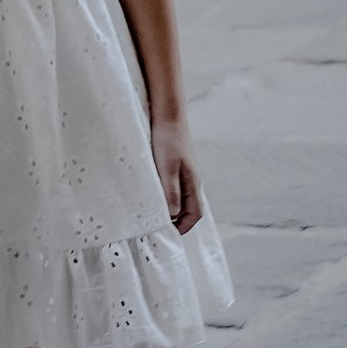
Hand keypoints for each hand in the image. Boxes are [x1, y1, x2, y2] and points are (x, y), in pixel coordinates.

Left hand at [153, 117, 203, 234]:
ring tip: (151, 213)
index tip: (166, 234)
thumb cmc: (167, 140)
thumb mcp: (166, 168)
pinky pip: (173, 187)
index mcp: (193, 185)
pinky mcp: (175, 165)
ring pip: (180, 198)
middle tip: (156, 227)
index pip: (195, 215)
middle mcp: (192, 181)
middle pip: (188, 209)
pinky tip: (151, 192)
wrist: (167, 113)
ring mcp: (184, 173)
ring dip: (169, 207)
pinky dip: (164, 195)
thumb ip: (170, 192)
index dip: (183, 227)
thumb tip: (172, 216)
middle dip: (175, 221)